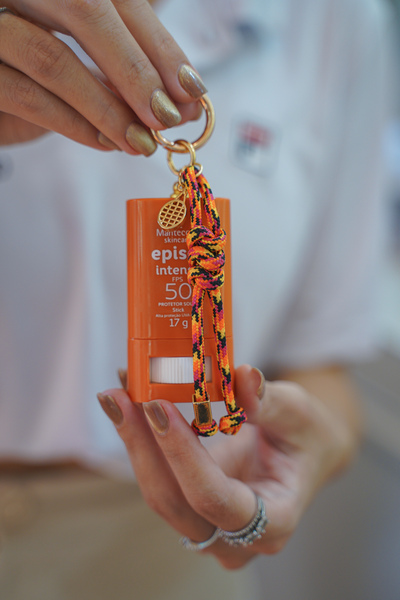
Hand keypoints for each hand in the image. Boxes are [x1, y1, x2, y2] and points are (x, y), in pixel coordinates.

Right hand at [0, 1, 204, 149]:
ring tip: (141, 142)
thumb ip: (134, 73)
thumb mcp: (93, 65)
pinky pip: (26, 96)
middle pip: (86, 11)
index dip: (158, 44)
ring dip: (106, 107)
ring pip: (52, 58)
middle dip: (135, 70)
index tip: (191, 89)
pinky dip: (72, 124)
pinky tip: (105, 144)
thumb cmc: (41, 75)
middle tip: (168, 117)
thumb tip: (189, 102)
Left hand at [98, 364, 358, 568]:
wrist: (302, 450)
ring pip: (159, 492)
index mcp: (275, 520)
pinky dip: (142, 440)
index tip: (159, 407)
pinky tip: (129, 403)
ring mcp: (209, 525)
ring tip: (116, 393)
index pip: (216, 499)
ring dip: (134, 441)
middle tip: (119, 395)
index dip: (182, 455)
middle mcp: (236, 536)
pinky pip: (159, 477)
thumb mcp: (299, 413)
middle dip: (143, 445)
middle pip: (174, 501)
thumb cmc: (306, 435)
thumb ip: (270, 401)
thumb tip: (242, 377)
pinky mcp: (190, 506)